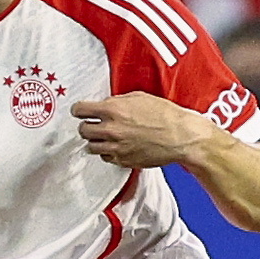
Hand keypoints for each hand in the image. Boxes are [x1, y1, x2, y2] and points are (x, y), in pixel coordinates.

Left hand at [72, 92, 213, 169]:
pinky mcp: (122, 161)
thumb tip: (105, 105)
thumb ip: (117, 101)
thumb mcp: (139, 98)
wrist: (180, 136)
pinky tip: (117, 146)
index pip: (80, 110)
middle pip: (82, 130)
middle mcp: (111, 129)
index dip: (79, 110)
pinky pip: (105, 157)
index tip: (80, 112)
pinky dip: (108, 152)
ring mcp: (116, 147)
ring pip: (90, 146)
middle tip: (92, 125)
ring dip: (95, 141)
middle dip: (86, 126)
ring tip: (105, 137)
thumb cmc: (165, 115)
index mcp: (113, 110)